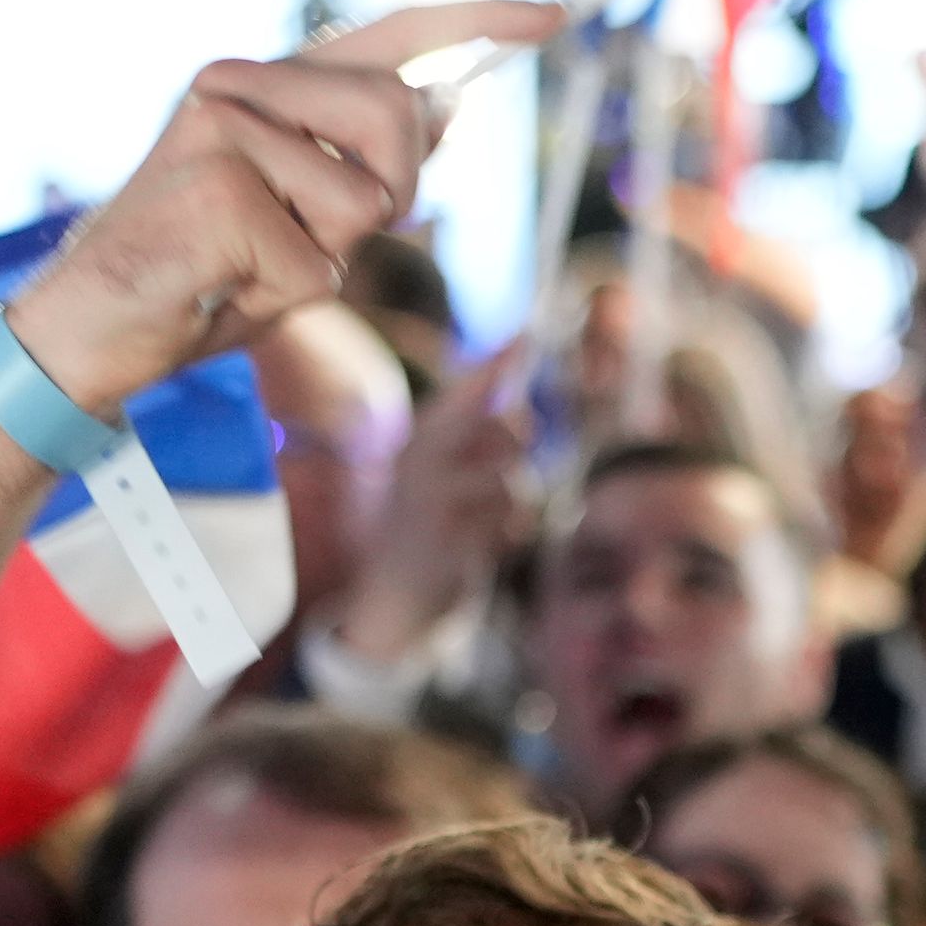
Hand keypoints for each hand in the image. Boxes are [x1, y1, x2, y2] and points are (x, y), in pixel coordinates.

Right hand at [7, 2, 560, 415]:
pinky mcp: (219, 191)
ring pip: (370, 194)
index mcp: (268, 85)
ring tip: (260, 257)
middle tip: (316, 235)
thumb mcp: (306, 211)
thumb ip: (367, 158)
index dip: (477, 21)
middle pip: (401, 117)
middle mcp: (241, 86)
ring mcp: (222, 130)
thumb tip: (445, 101)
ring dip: (336, 248)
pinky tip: (227, 282)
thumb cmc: (209, 269)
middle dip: (394, 193)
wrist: (98, 326)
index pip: (389, 34)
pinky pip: (324, 261)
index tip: (553, 12)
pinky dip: (291, 294)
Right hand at [335, 340, 536, 660]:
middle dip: (519, 445)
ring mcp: (434, 500)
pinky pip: (512, 525)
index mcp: (422, 438)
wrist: (398, 593)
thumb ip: (482, 442)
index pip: (468, 392)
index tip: (526, 332)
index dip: (498, 363)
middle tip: (503, 462)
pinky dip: (509, 535)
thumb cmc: (435, 524)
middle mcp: (422, 460)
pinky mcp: (451, 539)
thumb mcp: (450, 475)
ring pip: (517, 484)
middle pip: (507, 430)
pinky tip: (482, 546)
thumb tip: (523, 413)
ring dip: (515, 505)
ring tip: (483, 520)